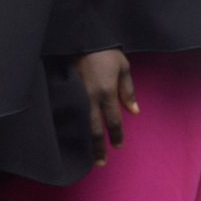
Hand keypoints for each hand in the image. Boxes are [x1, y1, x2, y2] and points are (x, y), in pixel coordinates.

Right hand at [74, 48, 137, 165]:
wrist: (80, 38)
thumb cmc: (105, 52)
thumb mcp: (123, 68)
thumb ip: (128, 91)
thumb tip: (134, 112)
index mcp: (107, 92)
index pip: (113, 120)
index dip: (116, 135)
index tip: (118, 146)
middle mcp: (91, 97)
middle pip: (95, 128)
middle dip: (98, 146)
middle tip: (101, 162)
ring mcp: (76, 95)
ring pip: (81, 123)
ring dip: (84, 140)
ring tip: (85, 154)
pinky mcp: (66, 91)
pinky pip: (70, 112)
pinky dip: (72, 125)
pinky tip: (71, 134)